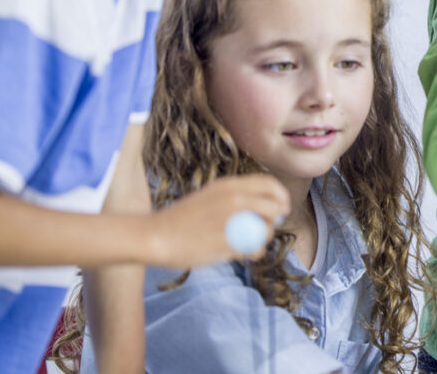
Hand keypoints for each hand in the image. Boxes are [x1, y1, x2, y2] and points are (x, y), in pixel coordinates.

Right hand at [147, 174, 289, 267]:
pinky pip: (255, 248)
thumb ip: (232, 197)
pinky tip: (245, 253)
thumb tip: (260, 203)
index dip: (280, 195)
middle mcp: (234, 199)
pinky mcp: (228, 243)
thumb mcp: (208, 196)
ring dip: (265, 237)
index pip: (268, 183)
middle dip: (277, 217)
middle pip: (274, 206)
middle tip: (269, 226)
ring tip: (251, 241)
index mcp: (228, 185)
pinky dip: (255, 252)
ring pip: (267, 228)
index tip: (281, 206)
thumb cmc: (180, 219)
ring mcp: (232, 220)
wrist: (155, 236)